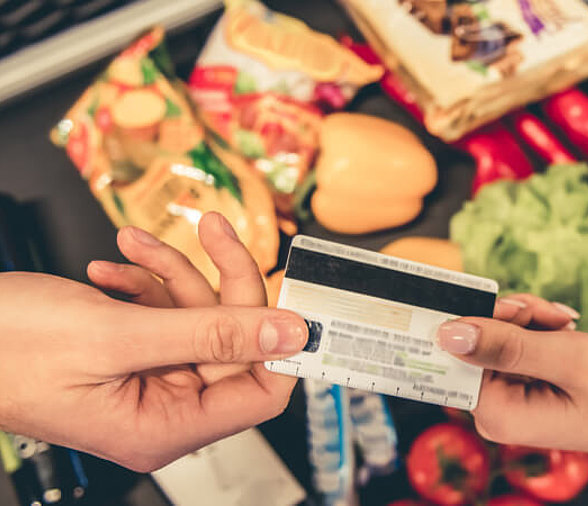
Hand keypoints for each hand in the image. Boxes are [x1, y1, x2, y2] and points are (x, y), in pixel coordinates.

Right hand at [0, 213, 306, 471]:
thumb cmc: (4, 350)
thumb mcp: (118, 336)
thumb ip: (212, 334)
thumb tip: (288, 334)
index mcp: (165, 426)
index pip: (262, 392)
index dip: (281, 343)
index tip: (289, 295)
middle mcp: (163, 408)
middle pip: (234, 341)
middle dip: (217, 282)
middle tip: (212, 232)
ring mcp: (147, 378)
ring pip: (198, 317)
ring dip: (171, 273)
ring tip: (135, 244)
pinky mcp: (130, 351)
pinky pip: (163, 312)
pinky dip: (145, 282)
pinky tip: (115, 264)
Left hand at [440, 295, 587, 505]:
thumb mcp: (565, 359)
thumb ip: (506, 345)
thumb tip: (447, 334)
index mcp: (497, 413)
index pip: (458, 354)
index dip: (481, 321)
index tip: (517, 308)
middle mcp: (493, 410)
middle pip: (476, 341)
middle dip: (513, 317)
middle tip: (556, 317)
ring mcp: (505, 397)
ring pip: (496, 335)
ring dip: (529, 318)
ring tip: (567, 323)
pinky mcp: (519, 384)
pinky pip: (512, 343)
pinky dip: (536, 328)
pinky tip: (565, 329)